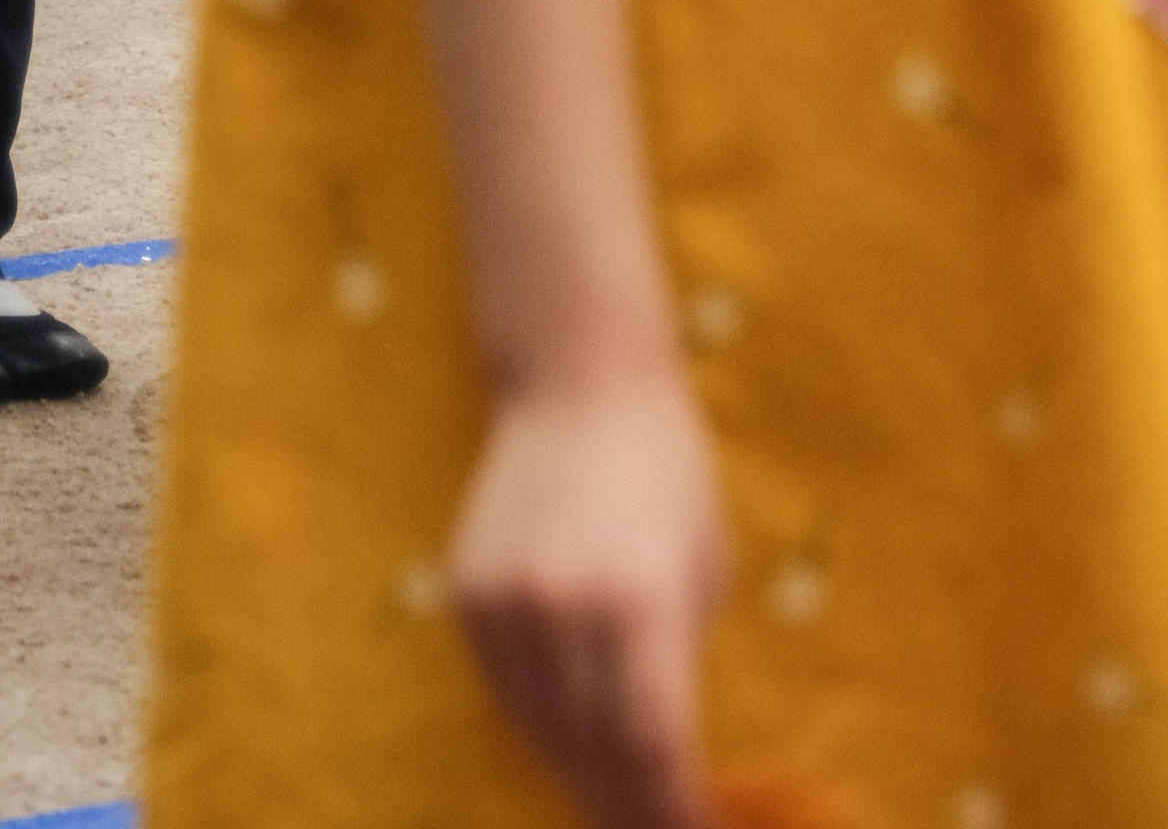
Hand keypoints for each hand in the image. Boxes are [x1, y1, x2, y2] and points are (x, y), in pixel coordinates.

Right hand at [446, 369, 728, 828]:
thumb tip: (667, 760)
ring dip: (579, 779)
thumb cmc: (667, 474)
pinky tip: (567, 746)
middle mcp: (565, 608)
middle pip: (593, 754)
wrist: (577, 382)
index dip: (674, 812)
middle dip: (628, 811)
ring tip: (612, 807)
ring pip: (539, 732)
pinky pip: (503, 690)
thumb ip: (682, 666)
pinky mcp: (466, 592)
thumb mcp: (702, 573)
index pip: (654, 750)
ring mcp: (505, 601)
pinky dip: (537, 727)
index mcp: (641, 603)